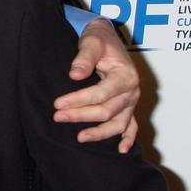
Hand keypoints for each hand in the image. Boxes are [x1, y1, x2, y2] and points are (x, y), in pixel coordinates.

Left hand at [54, 18, 139, 151]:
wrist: (107, 38)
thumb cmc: (99, 40)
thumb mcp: (92, 42)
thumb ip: (84, 58)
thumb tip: (75, 75)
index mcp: (126, 75)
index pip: (101, 93)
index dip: (79, 100)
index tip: (58, 103)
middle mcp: (132, 91)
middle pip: (107, 110)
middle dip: (81, 116)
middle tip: (58, 116)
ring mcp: (132, 101)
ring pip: (118, 123)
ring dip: (99, 133)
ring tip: (79, 138)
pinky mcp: (128, 106)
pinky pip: (132, 126)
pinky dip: (128, 139)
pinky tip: (120, 151)